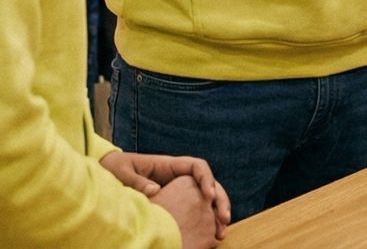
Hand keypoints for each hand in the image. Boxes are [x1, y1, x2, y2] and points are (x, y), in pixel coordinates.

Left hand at [101, 152, 230, 239]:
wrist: (105, 173)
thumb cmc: (114, 169)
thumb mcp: (121, 172)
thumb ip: (137, 181)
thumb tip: (156, 191)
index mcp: (169, 165)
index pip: (197, 166)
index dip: (206, 179)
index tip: (208, 196)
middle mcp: (177, 177)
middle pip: (208, 183)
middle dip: (220, 199)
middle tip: (224, 218)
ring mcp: (177, 190)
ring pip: (204, 199)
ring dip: (215, 213)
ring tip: (221, 232)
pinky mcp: (173, 204)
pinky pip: (193, 210)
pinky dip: (202, 223)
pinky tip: (207, 238)